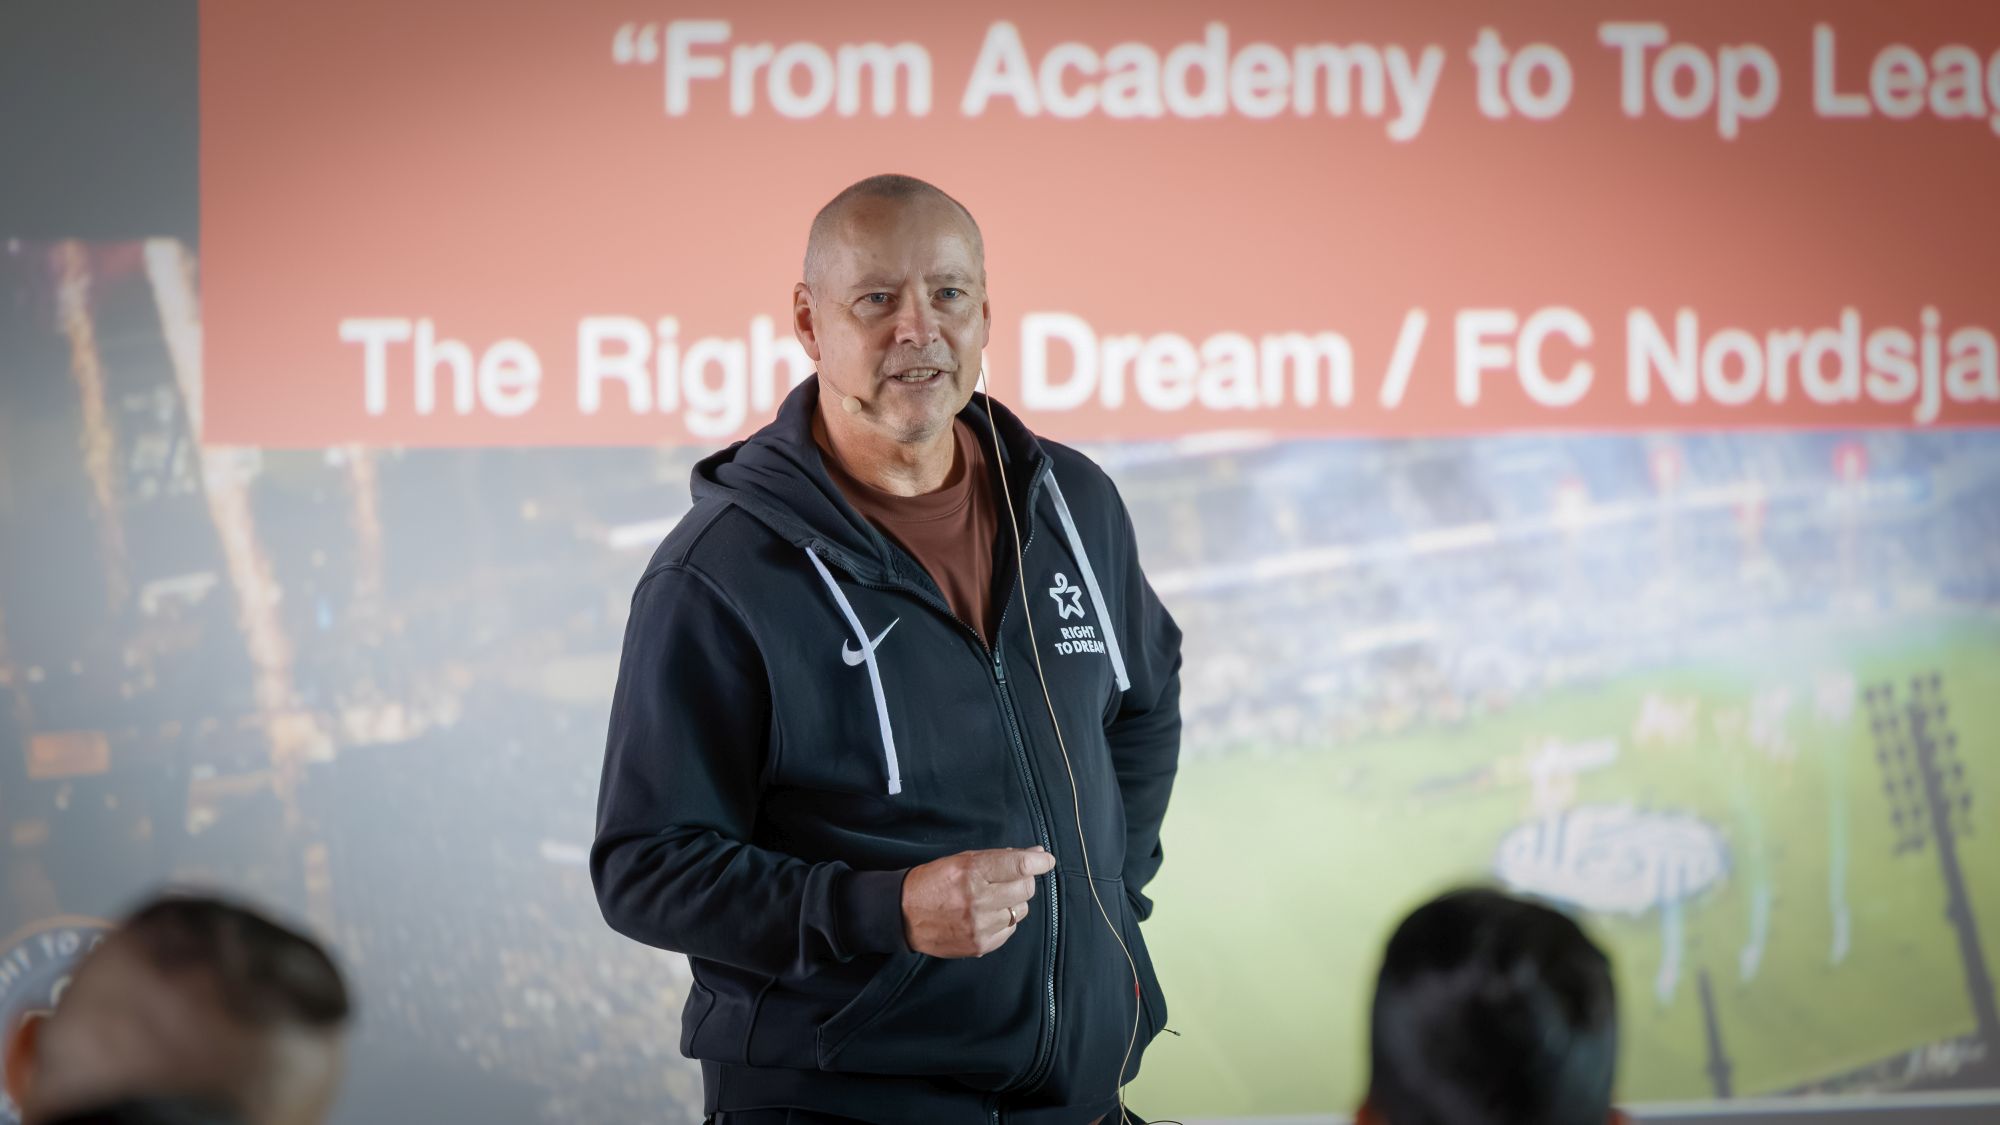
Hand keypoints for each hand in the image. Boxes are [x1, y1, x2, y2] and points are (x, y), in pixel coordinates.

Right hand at [901, 846, 1053, 957]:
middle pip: (1025, 889)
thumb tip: (1036, 855)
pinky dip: (1004, 920)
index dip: (1038, 861)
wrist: (903, 915)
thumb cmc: (933, 882)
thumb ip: (999, 858)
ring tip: (993, 897)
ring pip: (1020, 910)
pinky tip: (987, 914)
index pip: (1018, 865)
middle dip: (1023, 880)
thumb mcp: (961, 860)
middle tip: (1012, 877)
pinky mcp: (980, 945)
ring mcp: (979, 925)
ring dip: (1012, 901)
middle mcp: (977, 899)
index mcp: (971, 872)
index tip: (1045, 860)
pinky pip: (1009, 929)